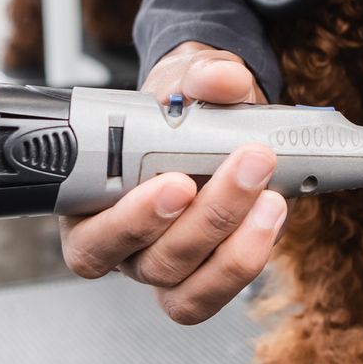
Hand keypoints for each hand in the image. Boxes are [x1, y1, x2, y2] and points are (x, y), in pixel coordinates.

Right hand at [57, 42, 285, 323]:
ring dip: (236, 242)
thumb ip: (201, 74)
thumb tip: (220, 80)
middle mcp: (125, 248)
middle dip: (206, 218)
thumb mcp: (188, 80)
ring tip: (269, 194)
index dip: (130, 221)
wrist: (216, 125)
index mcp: (92, 207)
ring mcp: (166, 267)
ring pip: (189, 286)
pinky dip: (251, 254)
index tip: (177, 182)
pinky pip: (221, 289)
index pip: (89, 240)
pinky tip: (272, 213)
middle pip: (150, 262)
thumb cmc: (179, 112)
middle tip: (244, 167)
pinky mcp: (207, 276)